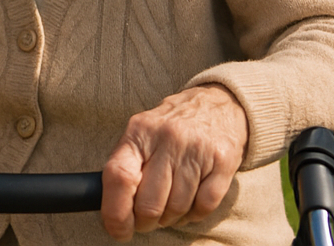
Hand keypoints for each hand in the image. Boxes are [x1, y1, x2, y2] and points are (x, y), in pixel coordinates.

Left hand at [100, 84, 248, 239]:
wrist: (217, 103)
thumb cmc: (170, 127)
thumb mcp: (142, 135)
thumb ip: (125, 166)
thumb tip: (110, 210)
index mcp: (139, 132)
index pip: (119, 176)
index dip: (115, 212)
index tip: (118, 229)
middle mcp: (168, 138)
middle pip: (149, 203)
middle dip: (146, 222)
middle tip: (147, 221)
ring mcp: (196, 148)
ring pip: (177, 208)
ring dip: (171, 218)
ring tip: (170, 208)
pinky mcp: (223, 160)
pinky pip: (205, 205)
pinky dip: (195, 214)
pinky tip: (191, 204)